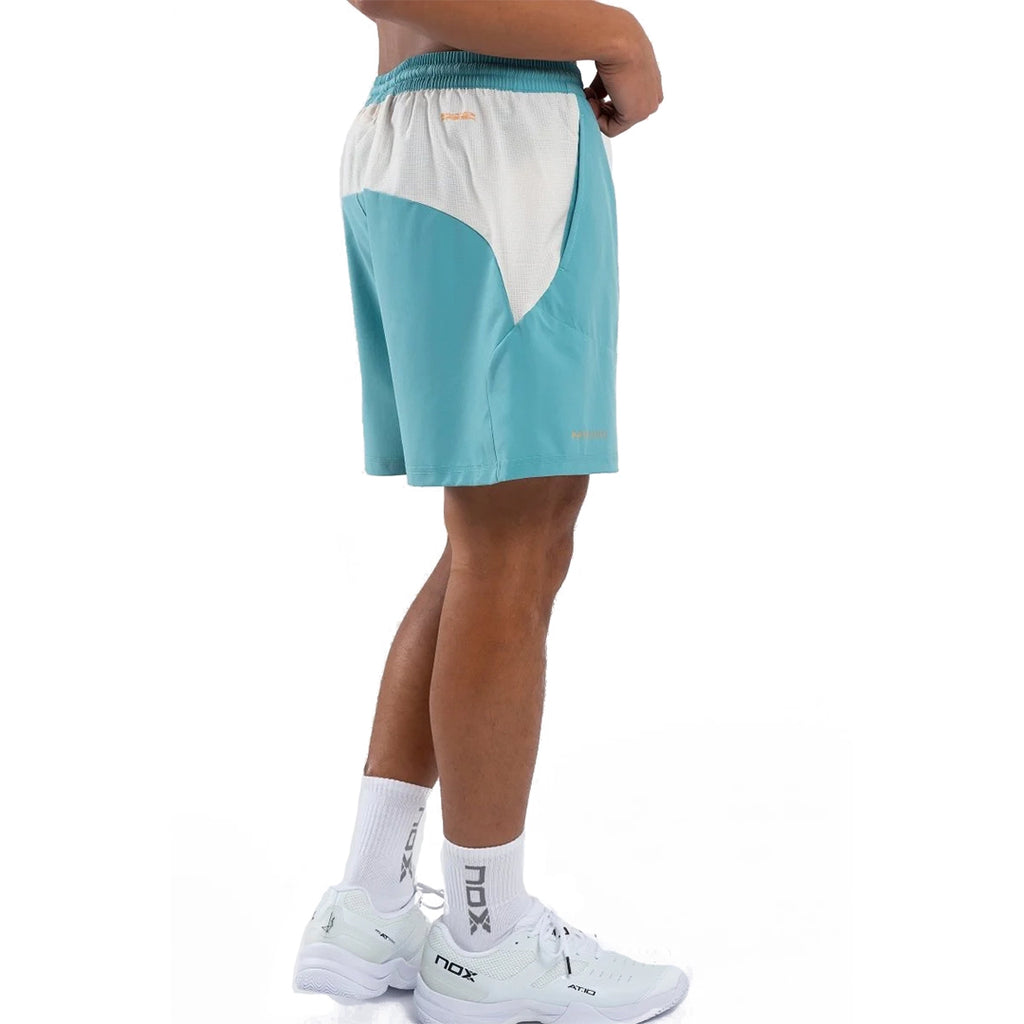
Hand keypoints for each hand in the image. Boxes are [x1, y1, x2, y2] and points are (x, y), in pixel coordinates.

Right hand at [586, 15, 662, 136]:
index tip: (594, 89)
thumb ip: (607, 87)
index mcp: (652, 84)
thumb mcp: (614, 68)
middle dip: (602, 108)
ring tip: (589, 93)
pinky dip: (596, 118)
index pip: (627, 103)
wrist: (618, 39)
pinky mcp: (635, 114)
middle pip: (622, 115)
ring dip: (598, 112)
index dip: (607, 101)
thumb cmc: (615, 42)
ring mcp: (646, 107)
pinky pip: (610, 129)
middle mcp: (653, 97)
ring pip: (616, 123)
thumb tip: (595, 97)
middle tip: (589, 93)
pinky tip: (592, 99)